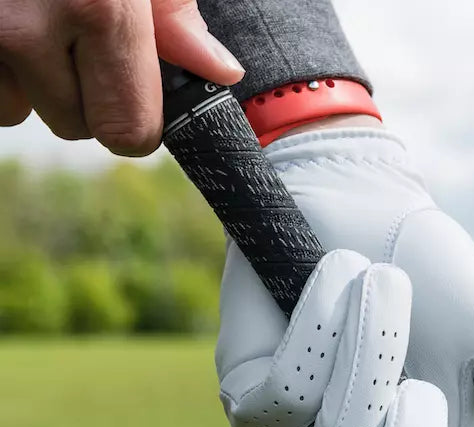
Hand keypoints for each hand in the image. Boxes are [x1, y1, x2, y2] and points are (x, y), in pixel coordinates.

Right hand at [0, 0, 243, 154]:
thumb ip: (174, 10)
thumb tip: (218, 71)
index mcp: (95, 6)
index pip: (128, 131)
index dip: (136, 119)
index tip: (134, 91)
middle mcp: (26, 27)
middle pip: (76, 125)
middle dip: (84, 93)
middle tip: (76, 32)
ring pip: (18, 108)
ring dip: (32, 78)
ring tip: (34, 13)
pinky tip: (5, 16)